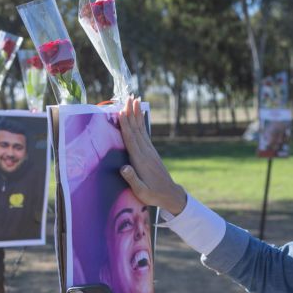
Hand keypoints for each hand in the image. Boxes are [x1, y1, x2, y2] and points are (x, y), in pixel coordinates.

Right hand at [118, 96, 186, 215]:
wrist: (170, 194)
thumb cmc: (153, 195)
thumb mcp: (141, 192)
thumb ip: (132, 180)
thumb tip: (123, 168)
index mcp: (140, 160)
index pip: (131, 139)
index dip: (126, 125)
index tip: (122, 112)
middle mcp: (145, 152)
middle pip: (136, 129)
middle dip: (131, 113)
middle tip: (128, 97)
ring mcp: (150, 150)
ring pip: (141, 128)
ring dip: (136, 114)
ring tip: (134, 100)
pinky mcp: (151, 151)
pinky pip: (145, 133)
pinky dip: (141, 122)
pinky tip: (140, 115)